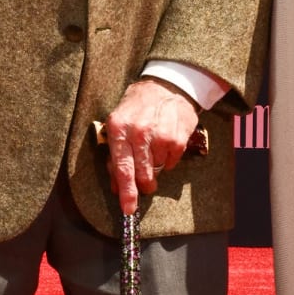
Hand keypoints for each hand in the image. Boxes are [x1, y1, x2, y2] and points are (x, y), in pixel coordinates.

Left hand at [103, 78, 199, 215]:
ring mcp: (160, 135)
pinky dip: (168, 159)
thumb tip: (117, 187)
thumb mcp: (118, 125)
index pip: (122, 168)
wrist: (165, 85)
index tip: (128, 209)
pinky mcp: (178, 138)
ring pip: (157, 169)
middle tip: (146, 183)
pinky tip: (165, 143)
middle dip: (144, 184)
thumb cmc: (137, 108)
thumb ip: (115, 157)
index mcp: (118, 128)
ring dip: (155, 165)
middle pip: (142, 174)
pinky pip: (171, 162)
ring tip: (154, 147)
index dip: (126, 192)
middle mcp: (139, 132)